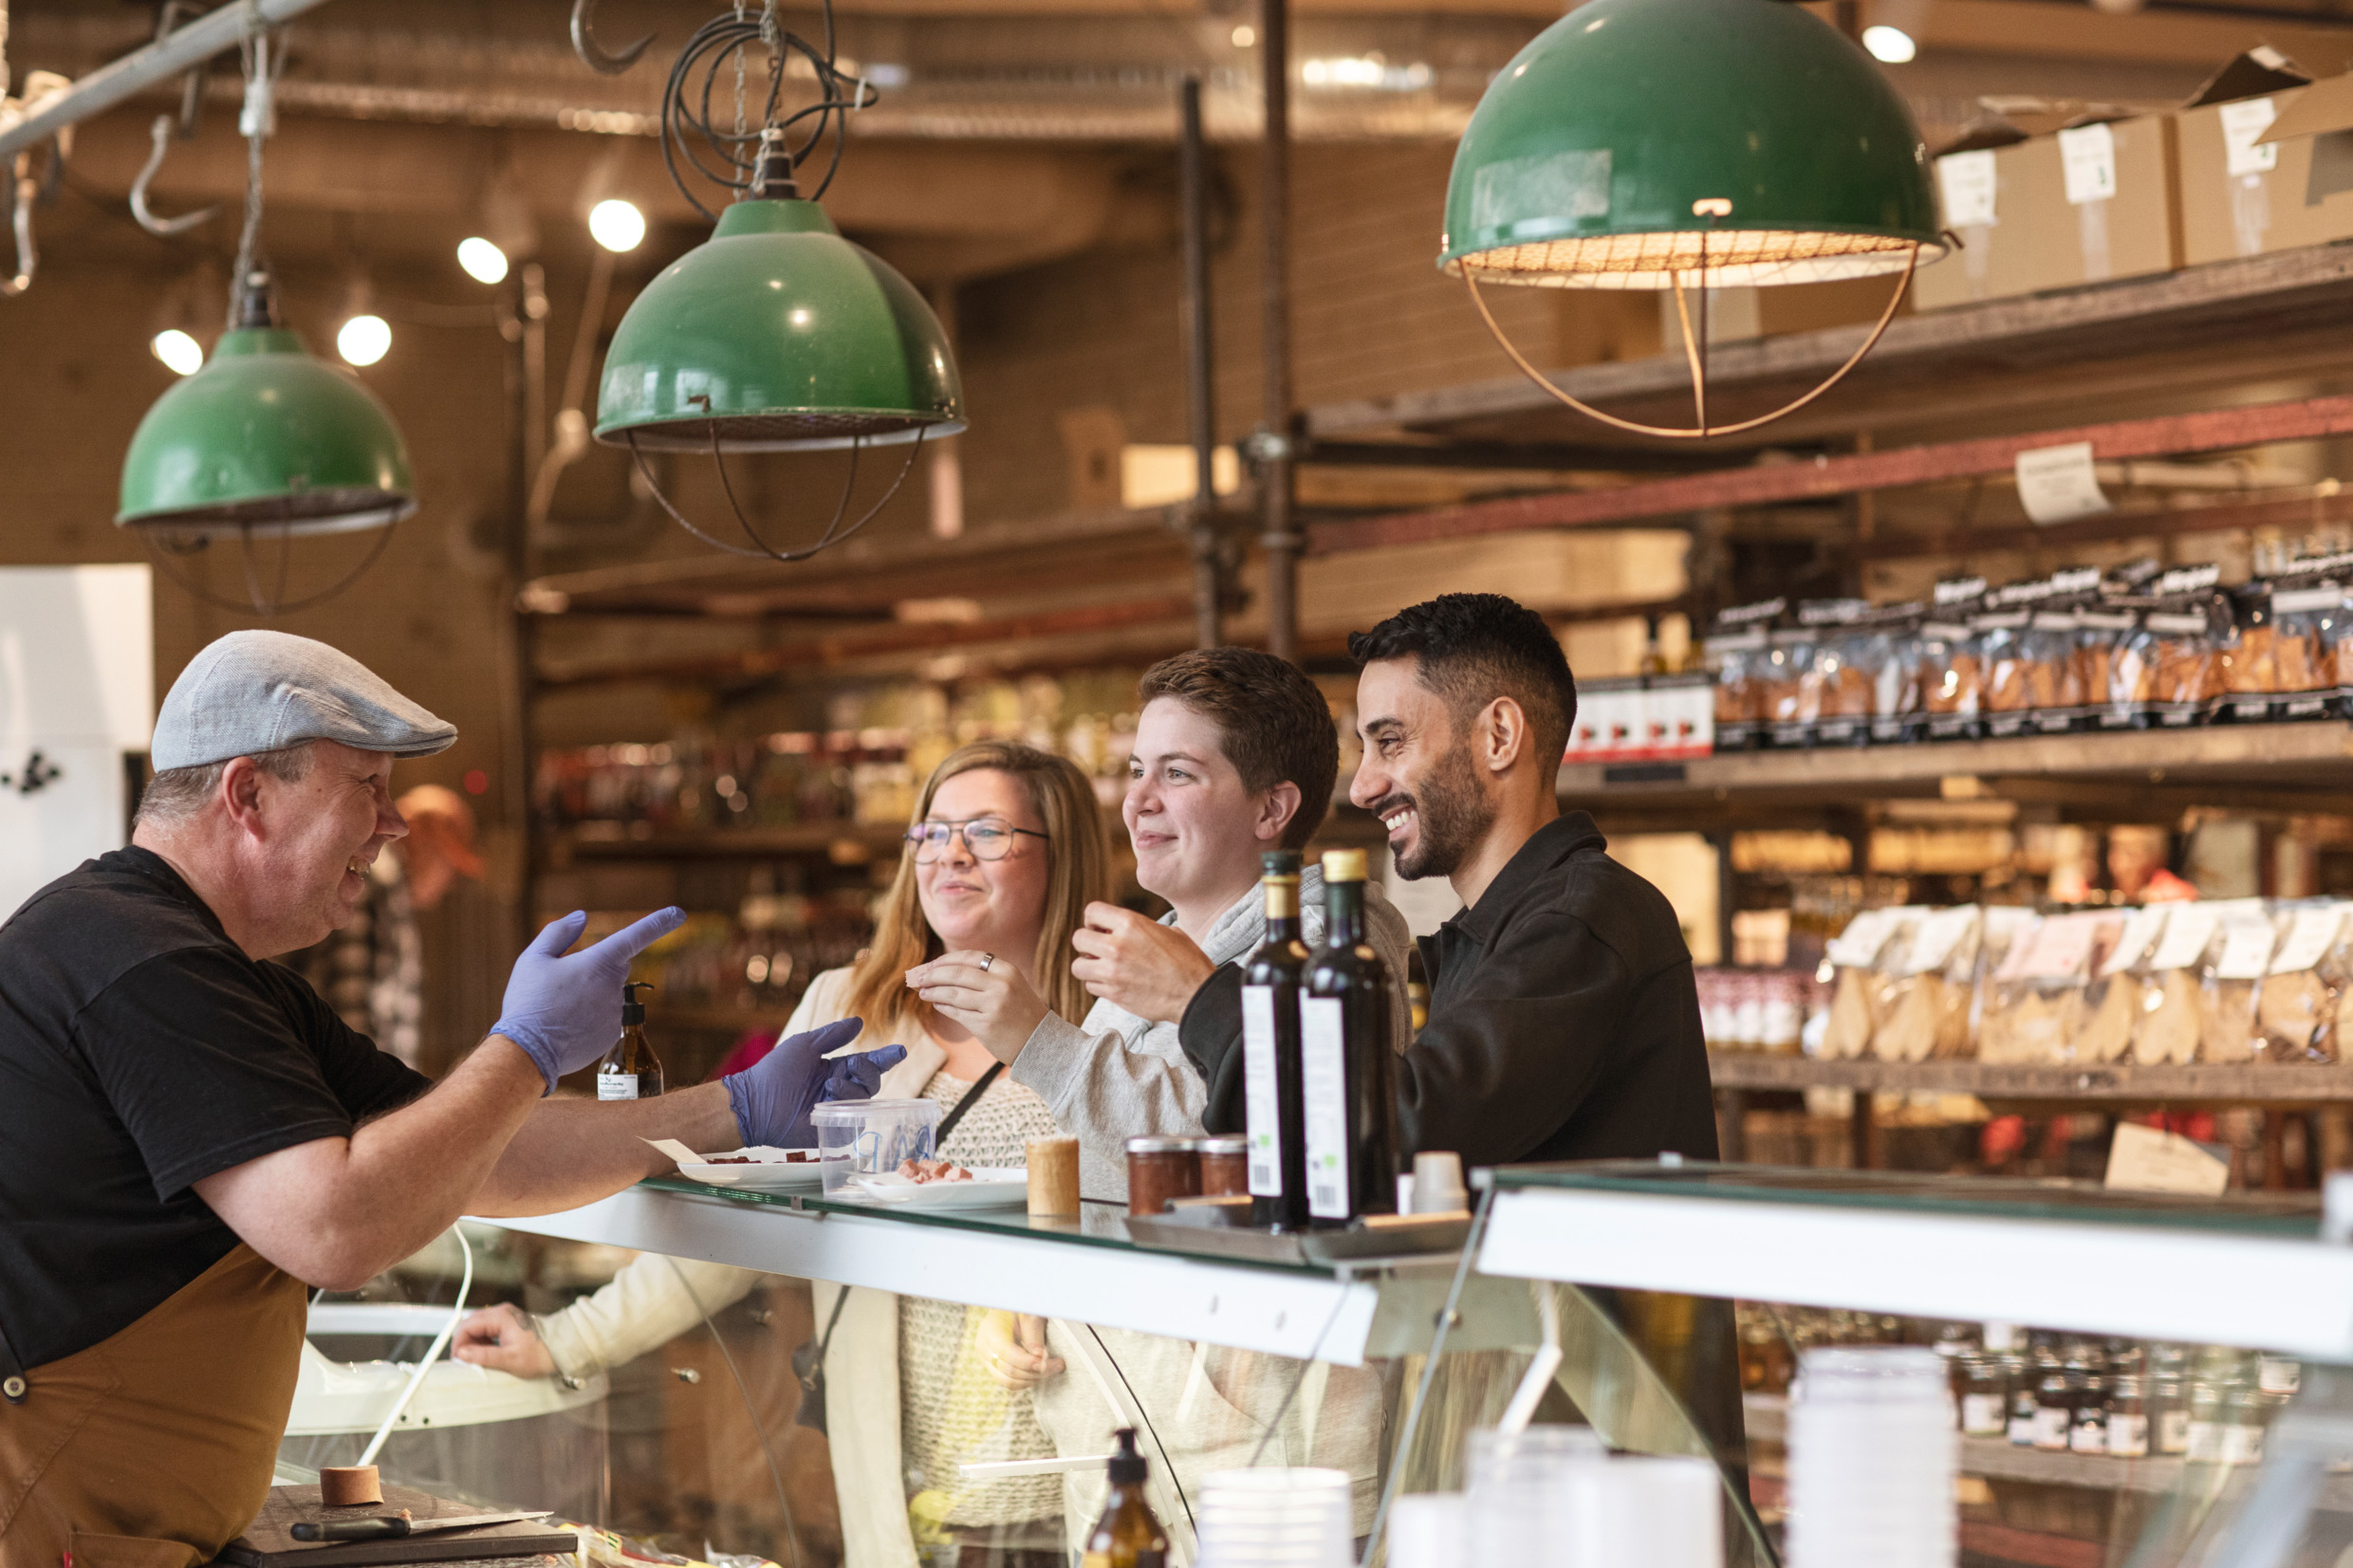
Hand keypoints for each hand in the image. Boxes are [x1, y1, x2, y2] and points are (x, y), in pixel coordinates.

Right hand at [451, 1303, 556, 1378]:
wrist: (561, 1349)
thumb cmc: (540, 1354)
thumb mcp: (509, 1359)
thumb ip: (483, 1356)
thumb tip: (462, 1354)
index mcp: (501, 1317)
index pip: (468, 1325)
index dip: (458, 1342)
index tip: (457, 1359)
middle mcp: (502, 1312)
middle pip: (471, 1324)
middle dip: (464, 1343)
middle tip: (464, 1361)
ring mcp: (505, 1317)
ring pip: (478, 1327)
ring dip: (473, 1343)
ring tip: (476, 1360)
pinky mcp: (508, 1323)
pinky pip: (487, 1330)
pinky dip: (482, 1342)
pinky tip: (485, 1355)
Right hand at [492, 908, 687, 1092]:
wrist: (526, 1053)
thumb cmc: (528, 1002)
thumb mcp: (533, 958)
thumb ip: (559, 932)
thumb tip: (582, 917)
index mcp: (598, 962)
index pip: (635, 936)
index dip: (659, 922)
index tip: (678, 913)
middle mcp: (614, 986)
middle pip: (615, 967)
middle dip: (596, 969)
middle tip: (562, 984)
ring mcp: (616, 1013)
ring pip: (609, 994)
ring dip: (592, 996)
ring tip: (560, 1010)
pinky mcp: (613, 1034)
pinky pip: (607, 1018)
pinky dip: (591, 1018)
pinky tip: (567, 1026)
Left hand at [725, 1019, 905, 1146]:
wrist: (755, 1102)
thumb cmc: (775, 1071)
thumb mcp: (805, 1045)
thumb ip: (833, 1035)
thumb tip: (859, 1022)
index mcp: (836, 1069)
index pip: (868, 1063)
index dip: (885, 1057)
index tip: (900, 1051)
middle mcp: (840, 1089)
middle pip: (873, 1081)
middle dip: (870, 1070)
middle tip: (855, 1064)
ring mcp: (837, 1111)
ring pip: (864, 1100)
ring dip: (851, 1089)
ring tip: (829, 1085)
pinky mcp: (832, 1130)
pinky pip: (854, 1123)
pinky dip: (846, 1111)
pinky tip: (828, 1104)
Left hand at [907, 951, 1049, 1062]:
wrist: (1041, 1043)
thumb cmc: (1022, 1013)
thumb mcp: (1011, 985)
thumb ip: (985, 976)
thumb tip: (945, 969)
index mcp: (1007, 970)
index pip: (969, 957)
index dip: (945, 960)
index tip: (930, 965)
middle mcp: (1001, 985)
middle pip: (957, 973)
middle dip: (932, 974)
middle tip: (917, 977)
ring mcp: (993, 1005)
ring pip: (952, 993)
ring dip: (933, 992)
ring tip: (922, 992)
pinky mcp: (985, 1025)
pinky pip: (956, 1012)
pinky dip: (942, 1006)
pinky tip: (936, 1004)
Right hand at [975, 1310, 1062, 1389]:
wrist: (1010, 1311)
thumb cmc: (1020, 1310)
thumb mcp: (1028, 1314)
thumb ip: (1033, 1333)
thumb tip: (1039, 1356)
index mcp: (990, 1329)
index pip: (1006, 1353)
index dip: (1027, 1361)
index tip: (1046, 1361)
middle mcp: (984, 1346)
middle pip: (1008, 1369)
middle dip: (1035, 1371)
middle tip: (1057, 1365)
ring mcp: (986, 1359)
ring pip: (1008, 1381)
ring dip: (1032, 1379)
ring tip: (1051, 1369)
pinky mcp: (993, 1368)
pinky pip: (1009, 1383)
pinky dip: (1026, 1381)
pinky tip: (1040, 1372)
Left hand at [1069, 903, 1215, 1024]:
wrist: (1196, 994)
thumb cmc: (1188, 961)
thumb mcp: (1168, 931)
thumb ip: (1140, 927)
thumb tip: (1122, 929)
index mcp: (1130, 923)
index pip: (1091, 911)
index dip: (1093, 920)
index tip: (1100, 929)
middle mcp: (1117, 945)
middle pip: (1078, 938)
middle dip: (1087, 944)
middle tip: (1099, 949)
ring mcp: (1113, 971)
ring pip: (1078, 966)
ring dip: (1088, 966)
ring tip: (1103, 968)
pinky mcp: (1114, 993)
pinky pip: (1090, 986)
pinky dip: (1098, 985)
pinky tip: (1114, 983)